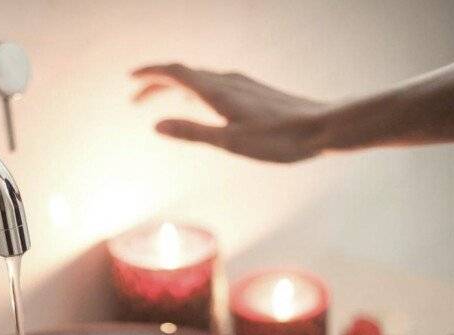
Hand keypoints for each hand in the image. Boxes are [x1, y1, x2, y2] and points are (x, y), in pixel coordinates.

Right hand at [132, 64, 328, 162]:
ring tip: (159, 102)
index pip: (175, 73)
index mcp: (217, 91)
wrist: (323, 128)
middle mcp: (226, 82)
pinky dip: (194, 91)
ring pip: (199, 80)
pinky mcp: (251, 92)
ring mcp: (240, 85)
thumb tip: (155, 125)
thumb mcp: (230, 142)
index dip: (150, 75)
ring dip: (174, 89)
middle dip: (156, 85)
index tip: (130, 79)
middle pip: (183, 75)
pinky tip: (198, 104)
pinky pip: (213, 85)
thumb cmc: (278, 140)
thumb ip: (191, 132)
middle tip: (135, 99)